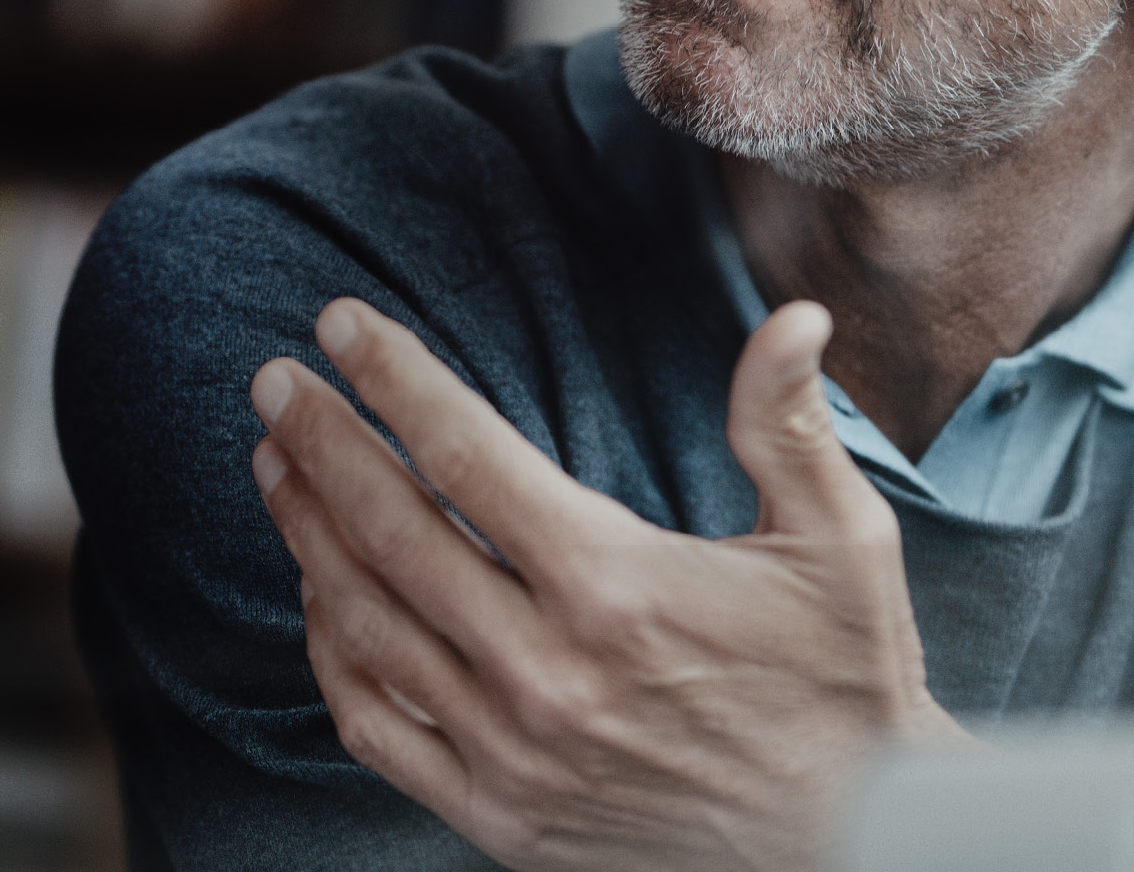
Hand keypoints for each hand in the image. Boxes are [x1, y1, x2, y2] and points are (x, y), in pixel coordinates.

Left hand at [248, 297, 966, 871]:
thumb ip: (789, 423)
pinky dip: (331, 654)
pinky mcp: (501, 817)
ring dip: (306, 532)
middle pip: (391, 528)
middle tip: (273, 380)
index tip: (340, 323)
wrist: (860, 843)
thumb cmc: (846, 680)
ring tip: (276, 463)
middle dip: (319, 441)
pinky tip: (318, 595)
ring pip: (368, 622)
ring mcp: (514, 752)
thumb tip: (794, 316)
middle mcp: (547, 669)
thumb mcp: (843, 542)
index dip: (391, 377)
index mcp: (617, 584)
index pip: (465, 453)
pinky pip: (377, 726)